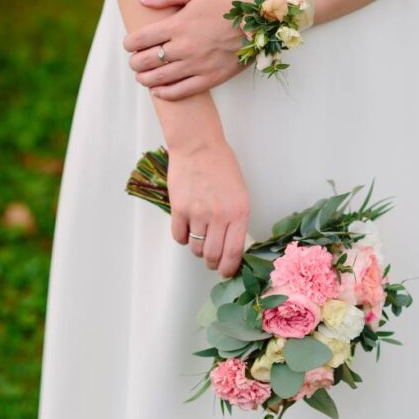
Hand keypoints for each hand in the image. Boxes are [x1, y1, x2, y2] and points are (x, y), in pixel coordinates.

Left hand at [124, 0, 249, 100]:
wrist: (258, 22)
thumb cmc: (226, 3)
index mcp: (178, 25)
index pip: (140, 39)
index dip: (129, 44)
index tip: (129, 45)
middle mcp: (184, 47)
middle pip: (146, 61)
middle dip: (135, 62)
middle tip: (135, 61)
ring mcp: (197, 65)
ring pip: (159, 79)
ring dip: (145, 79)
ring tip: (142, 76)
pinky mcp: (210, 79)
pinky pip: (180, 92)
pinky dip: (164, 94)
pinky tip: (158, 91)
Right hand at [166, 138, 249, 277]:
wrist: (198, 146)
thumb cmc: (222, 165)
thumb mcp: (240, 193)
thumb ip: (237, 219)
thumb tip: (232, 245)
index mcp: (239, 212)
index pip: (233, 253)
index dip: (228, 268)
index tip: (226, 272)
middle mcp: (219, 216)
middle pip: (212, 255)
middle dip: (212, 263)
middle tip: (212, 261)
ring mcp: (197, 213)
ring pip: (196, 248)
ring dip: (198, 249)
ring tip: (200, 238)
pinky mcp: (179, 209)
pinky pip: (179, 236)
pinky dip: (183, 237)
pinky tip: (187, 228)